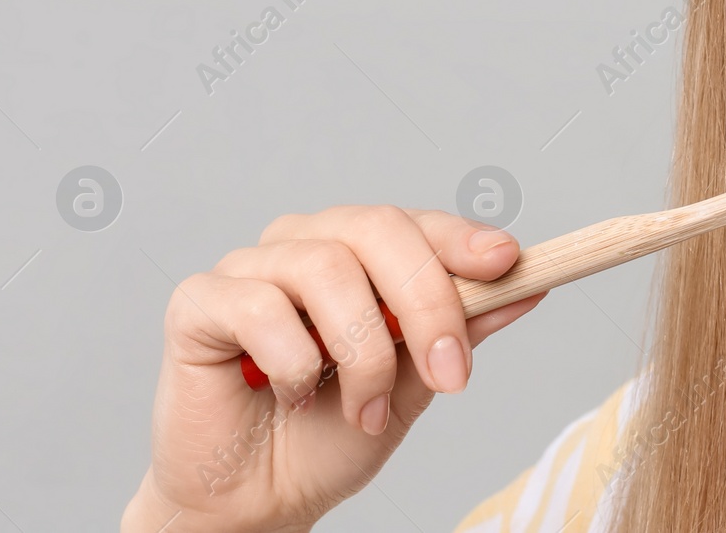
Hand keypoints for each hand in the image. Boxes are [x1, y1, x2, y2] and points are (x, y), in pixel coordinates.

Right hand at [122, 206, 544, 531]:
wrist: (260, 501)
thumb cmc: (331, 434)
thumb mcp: (416, 382)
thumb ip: (460, 330)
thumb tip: (527, 285)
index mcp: (357, 252)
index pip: (415, 223)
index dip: (461, 238)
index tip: (506, 262)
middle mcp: (304, 244)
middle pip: (376, 228)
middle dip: (426, 301)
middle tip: (449, 375)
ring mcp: (248, 268)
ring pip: (325, 268)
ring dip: (362, 352)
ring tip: (365, 410)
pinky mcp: (198, 302)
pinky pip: (260, 307)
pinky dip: (294, 362)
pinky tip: (292, 396)